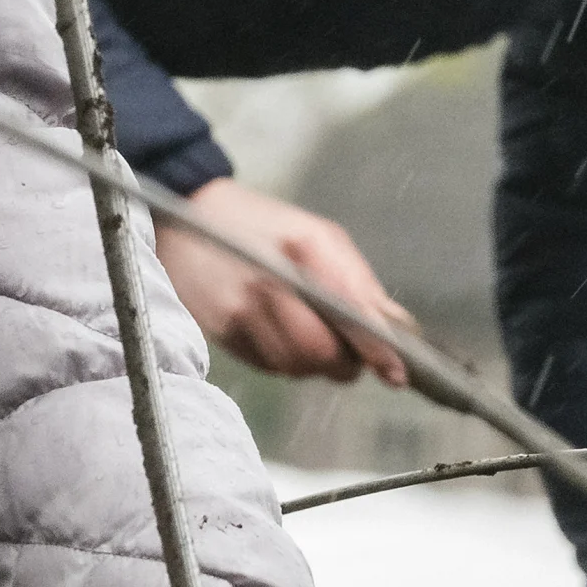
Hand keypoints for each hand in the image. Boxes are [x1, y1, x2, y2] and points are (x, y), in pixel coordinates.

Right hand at [156, 179, 415, 383]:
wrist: (190, 212)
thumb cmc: (264, 224)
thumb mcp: (318, 234)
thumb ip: (358, 282)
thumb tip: (397, 327)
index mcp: (302, 249)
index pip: (348, 316)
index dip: (375, 351)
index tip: (396, 374)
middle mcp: (268, 283)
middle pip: (320, 353)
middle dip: (344, 362)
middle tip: (352, 353)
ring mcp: (240, 312)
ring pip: (294, 367)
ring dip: (314, 364)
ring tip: (314, 337)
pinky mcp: (221, 332)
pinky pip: (268, 366)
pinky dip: (285, 360)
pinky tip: (282, 334)